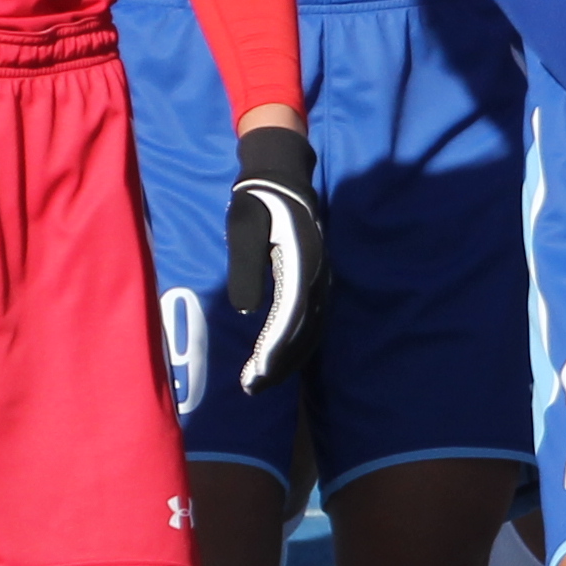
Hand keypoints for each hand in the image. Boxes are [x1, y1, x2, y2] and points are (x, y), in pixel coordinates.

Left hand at [214, 123, 328, 398]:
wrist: (283, 176)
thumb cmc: (257, 202)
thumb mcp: (243, 229)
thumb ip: (245, 268)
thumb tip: (246, 311)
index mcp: (300, 265)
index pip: (288, 319)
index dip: (272, 351)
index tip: (253, 375)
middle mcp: (318, 277)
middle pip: (304, 332)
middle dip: (279, 364)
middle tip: (253, 388)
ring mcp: (322, 280)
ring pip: (312, 330)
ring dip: (289, 359)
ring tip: (264, 381)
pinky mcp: (319, 281)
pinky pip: (314, 321)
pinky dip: (299, 344)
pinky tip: (282, 357)